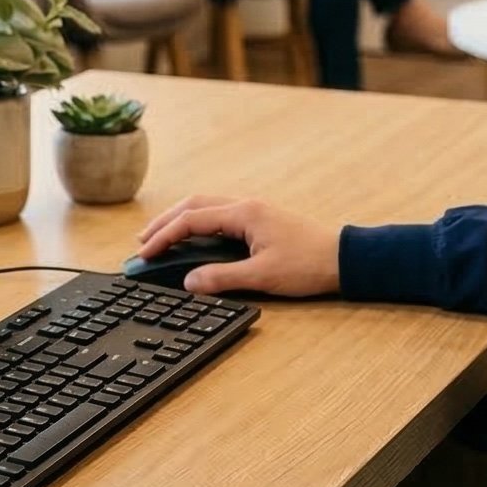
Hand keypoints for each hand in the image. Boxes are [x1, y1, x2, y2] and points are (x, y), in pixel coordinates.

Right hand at [134, 194, 340, 296]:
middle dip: (165, 222)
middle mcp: (246, 206)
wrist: (343, 258)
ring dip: (181, 220)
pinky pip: (220, 215)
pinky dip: (199, 224)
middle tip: (142, 242)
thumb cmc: (308, 265)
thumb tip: (190, 281)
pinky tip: (193, 238)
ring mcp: (254, 211)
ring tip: (160, 238)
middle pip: (194, 205)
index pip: (191, 220)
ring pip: (206, 207)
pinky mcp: (261, 221)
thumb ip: (222, 278)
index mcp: (244, 213)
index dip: (164, 237)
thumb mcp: (262, 276)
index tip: (144, 253)